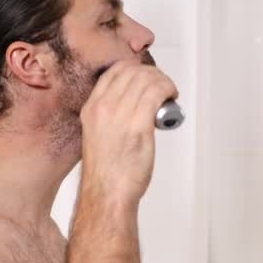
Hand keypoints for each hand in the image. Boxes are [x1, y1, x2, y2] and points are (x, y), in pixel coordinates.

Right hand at [79, 59, 178, 204]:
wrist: (107, 193)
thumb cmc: (106, 172)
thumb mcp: (97, 134)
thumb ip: (110, 116)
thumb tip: (132, 106)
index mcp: (91, 108)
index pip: (115, 71)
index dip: (136, 69)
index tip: (147, 77)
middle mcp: (103, 107)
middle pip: (133, 72)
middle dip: (153, 74)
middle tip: (163, 85)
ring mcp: (119, 115)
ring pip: (146, 79)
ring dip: (163, 81)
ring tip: (169, 93)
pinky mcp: (138, 126)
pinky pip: (156, 93)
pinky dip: (168, 89)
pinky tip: (172, 97)